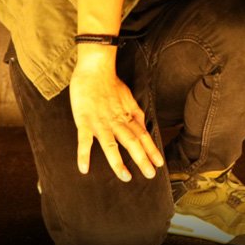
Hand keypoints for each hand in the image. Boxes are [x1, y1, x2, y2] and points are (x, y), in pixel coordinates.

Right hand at [70, 48, 163, 180]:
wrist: (95, 68)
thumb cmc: (110, 82)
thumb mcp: (128, 96)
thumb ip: (135, 112)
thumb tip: (144, 125)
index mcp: (127, 115)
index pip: (143, 135)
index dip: (151, 149)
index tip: (160, 163)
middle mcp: (116, 120)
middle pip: (132, 142)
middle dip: (142, 159)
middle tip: (151, 174)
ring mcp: (100, 122)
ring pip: (111, 145)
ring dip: (118, 162)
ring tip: (125, 177)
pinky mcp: (84, 120)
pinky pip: (84, 140)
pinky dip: (84, 154)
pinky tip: (84, 169)